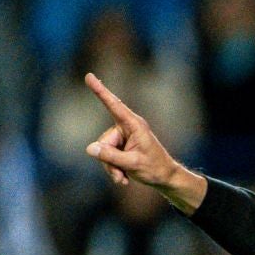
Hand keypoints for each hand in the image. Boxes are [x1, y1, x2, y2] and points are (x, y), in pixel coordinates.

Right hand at [83, 73, 204, 212]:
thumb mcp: (132, 164)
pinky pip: (106, 156)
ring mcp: (123, 137)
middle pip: (104, 141)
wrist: (165, 178)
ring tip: (123, 178)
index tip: (89, 76)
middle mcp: (127, 127)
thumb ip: (111, 157)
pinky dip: (113, 168)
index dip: (100, 91)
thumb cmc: (155, 168)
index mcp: (134, 125)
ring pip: (103, 151)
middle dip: (108, 160)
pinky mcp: (120, 146)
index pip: (113, 105)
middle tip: (120, 175)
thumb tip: (90, 148)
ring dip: (111, 167)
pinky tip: (123, 178)